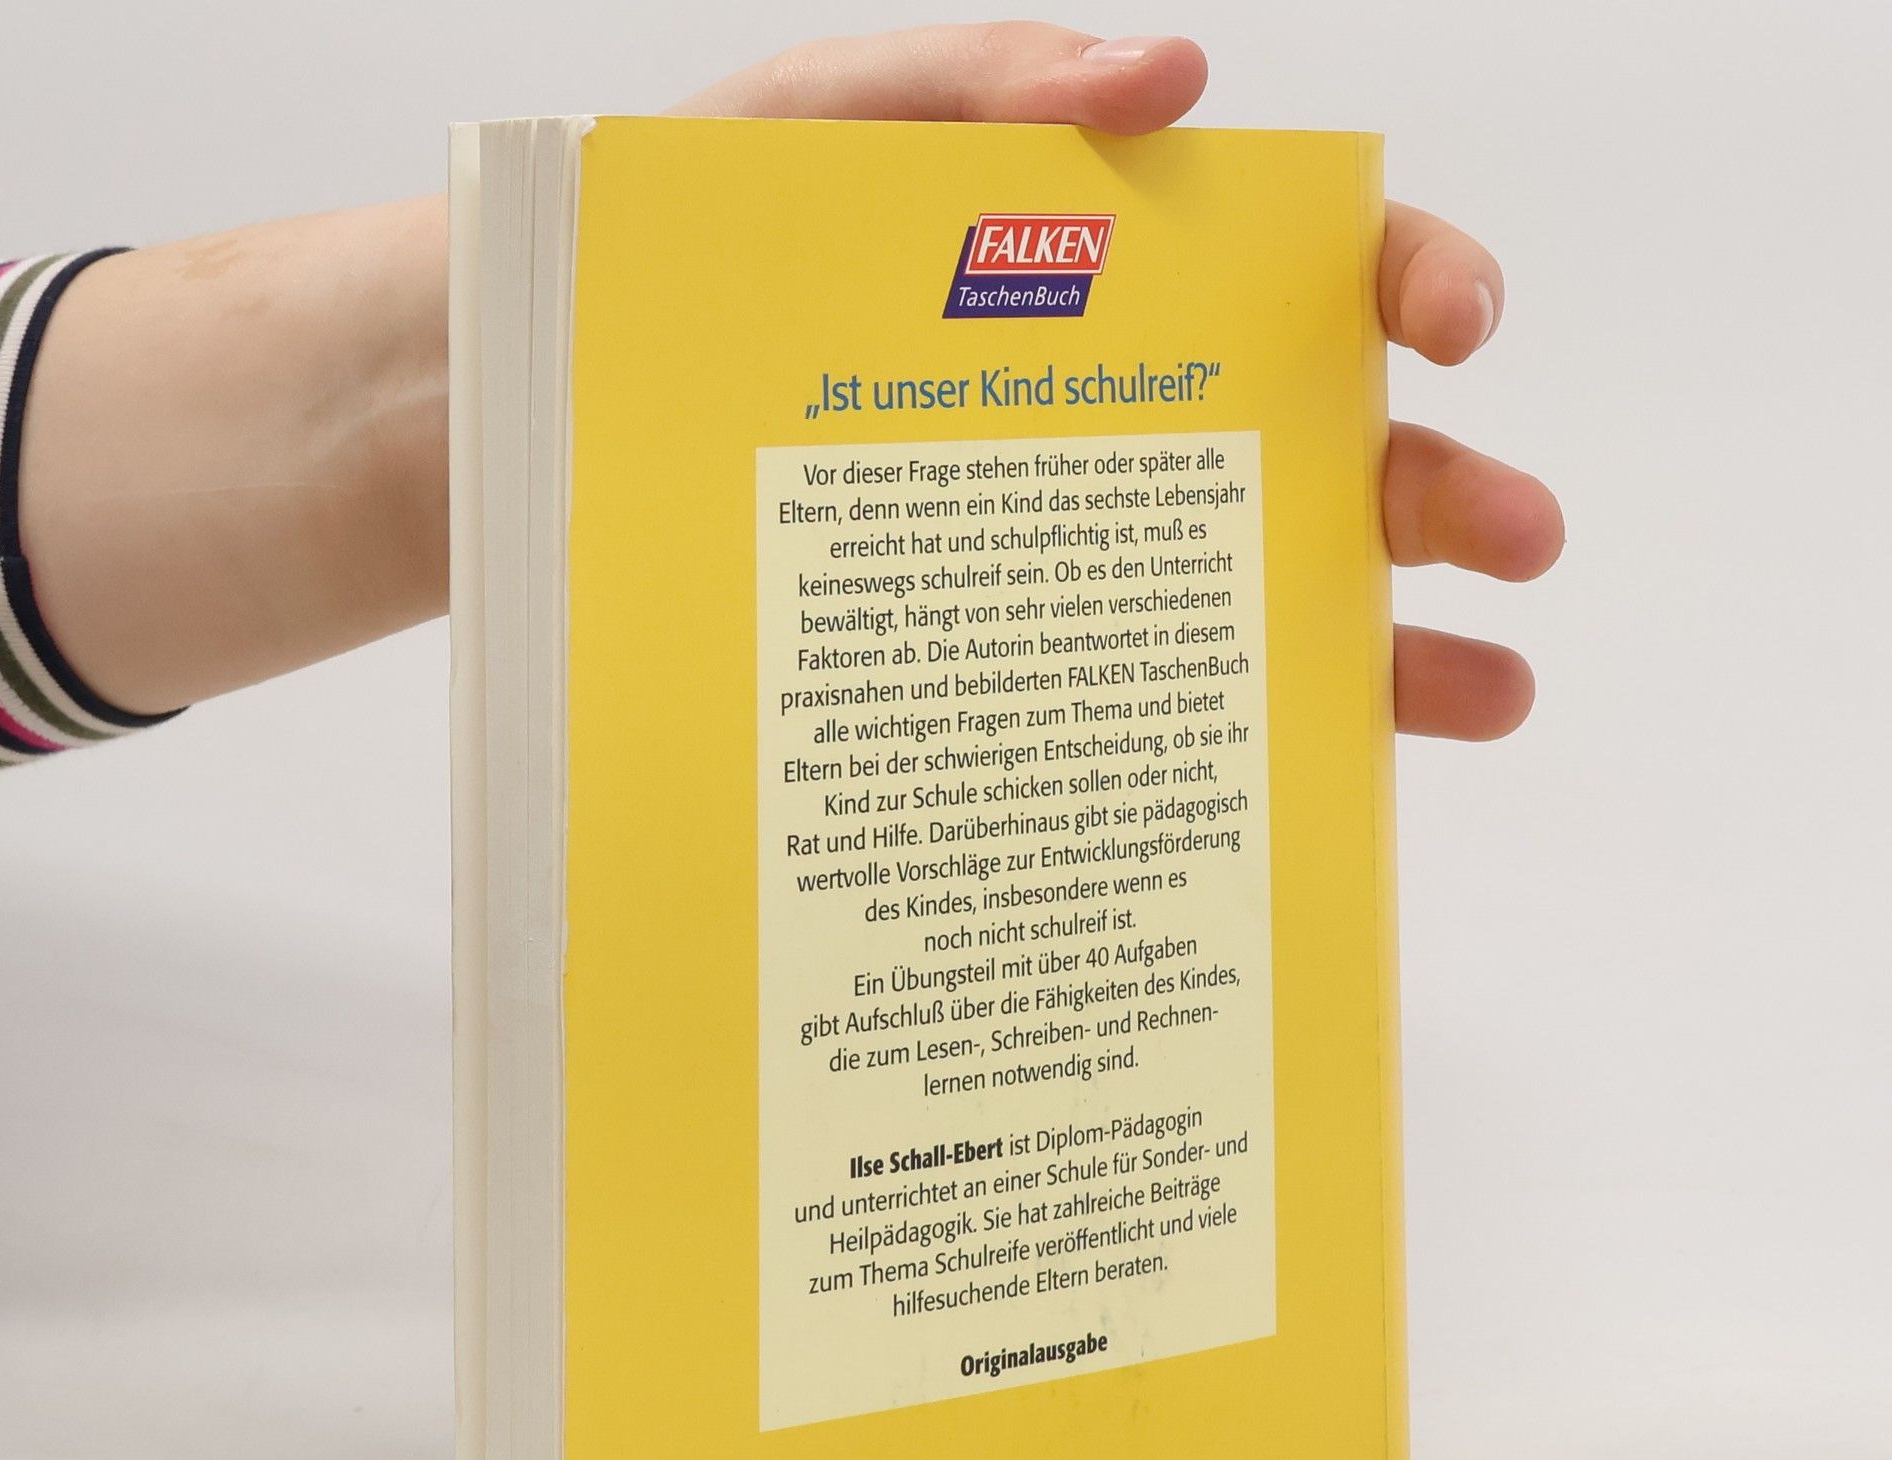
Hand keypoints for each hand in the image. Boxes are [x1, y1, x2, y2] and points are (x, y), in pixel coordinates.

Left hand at [680, 24, 1560, 742]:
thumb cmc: (680, 266)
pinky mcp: (1010, 681)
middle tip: (1516, 536)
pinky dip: (1247, 752)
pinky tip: (1317, 790)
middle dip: (1442, 488)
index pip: (1299, 271)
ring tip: (1487, 695)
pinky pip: (1151, 719)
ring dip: (1401, 647)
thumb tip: (1176, 74)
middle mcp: (1122, 433)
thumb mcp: (813, 135)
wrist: (539, 426)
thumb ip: (976, 89)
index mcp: (1105, 289)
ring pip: (1272, 606)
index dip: (1403, 280)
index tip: (1448, 324)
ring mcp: (1077, 567)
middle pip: (1326, 454)